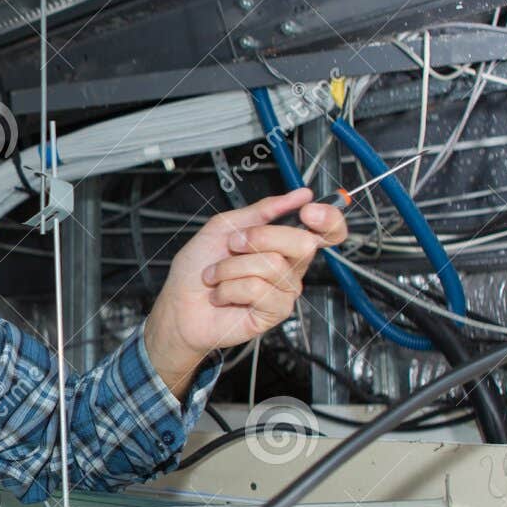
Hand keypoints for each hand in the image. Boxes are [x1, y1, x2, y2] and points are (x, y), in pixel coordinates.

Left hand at [142, 189, 347, 395]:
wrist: (178, 303)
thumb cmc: (198, 267)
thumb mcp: (224, 226)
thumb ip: (262, 210)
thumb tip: (299, 194)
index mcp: (283, 241)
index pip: (326, 230)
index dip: (328, 218)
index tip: (308, 210)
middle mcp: (289, 265)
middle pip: (303, 243)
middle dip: (259, 237)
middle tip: (233, 244)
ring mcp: (284, 290)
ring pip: (272, 265)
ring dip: (231, 266)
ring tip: (216, 275)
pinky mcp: (274, 312)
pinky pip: (258, 289)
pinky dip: (229, 288)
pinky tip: (221, 295)